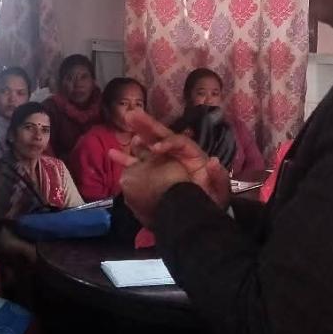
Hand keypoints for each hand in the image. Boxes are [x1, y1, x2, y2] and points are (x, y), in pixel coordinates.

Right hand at [111, 110, 230, 228]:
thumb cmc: (211, 203)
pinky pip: (139, 166)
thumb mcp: (220, 191)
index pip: (179, 143)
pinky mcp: (153, 177)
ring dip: (137, 135)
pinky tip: (112, 153)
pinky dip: (126, 159)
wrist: (199, 219)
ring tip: (125, 123)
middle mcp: (177, 156)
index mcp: (192, 156)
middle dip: (148, 126)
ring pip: (148, 147)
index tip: (155, 149)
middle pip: (161, 137)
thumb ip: (218, 177)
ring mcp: (164, 165)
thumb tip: (212, 161)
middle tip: (132, 114)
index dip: (167, 143)